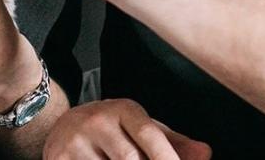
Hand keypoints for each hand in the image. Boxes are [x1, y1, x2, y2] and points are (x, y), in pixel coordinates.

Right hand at [44, 99, 210, 159]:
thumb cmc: (112, 130)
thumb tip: (205, 154)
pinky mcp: (59, 159)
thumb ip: (173, 143)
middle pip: (129, 159)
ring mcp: (75, 142)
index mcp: (124, 110)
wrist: (62, 126)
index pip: (149, 135)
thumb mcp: (141, 128)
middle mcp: (98, 121)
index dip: (167, 157)